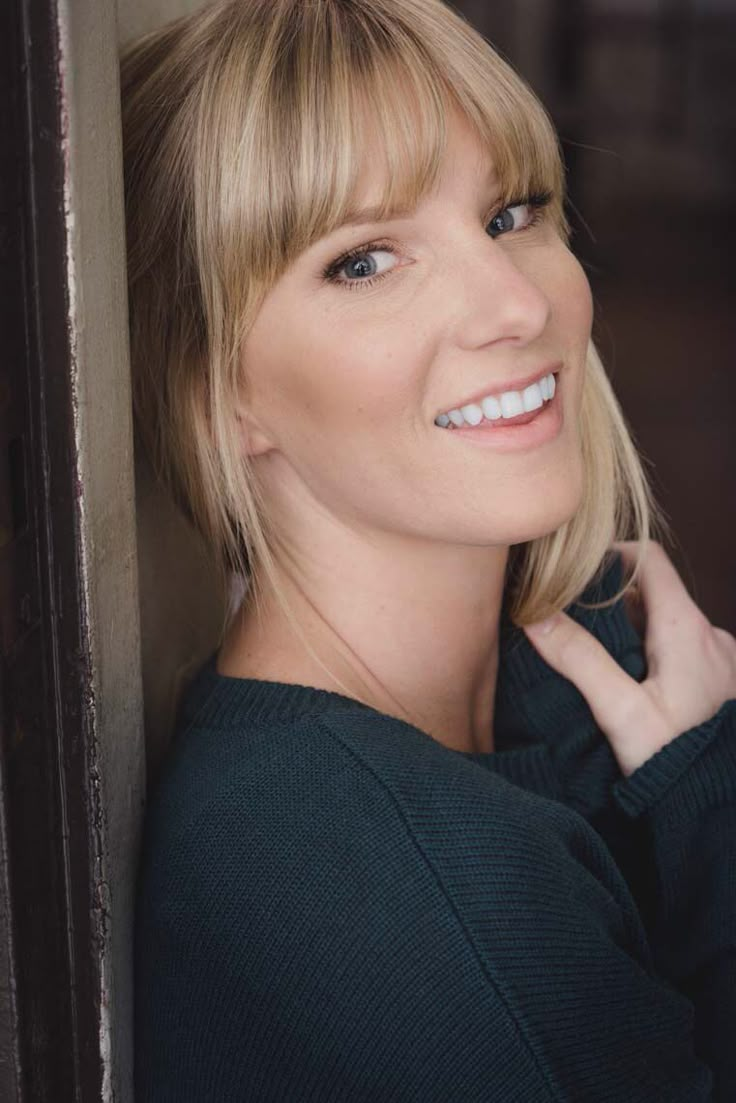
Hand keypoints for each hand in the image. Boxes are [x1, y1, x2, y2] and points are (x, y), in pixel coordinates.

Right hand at [522, 541, 735, 776]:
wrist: (719, 810)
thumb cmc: (674, 762)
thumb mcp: (619, 711)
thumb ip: (578, 659)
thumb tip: (535, 616)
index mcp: (686, 628)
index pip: (648, 559)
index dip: (610, 555)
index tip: (577, 574)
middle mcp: (712, 636)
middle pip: (655, 595)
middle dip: (613, 605)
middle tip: (574, 627)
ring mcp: (723, 661)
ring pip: (669, 627)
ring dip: (635, 636)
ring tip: (600, 666)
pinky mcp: (725, 686)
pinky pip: (685, 654)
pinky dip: (656, 659)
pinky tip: (634, 691)